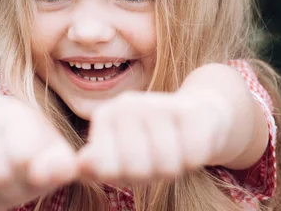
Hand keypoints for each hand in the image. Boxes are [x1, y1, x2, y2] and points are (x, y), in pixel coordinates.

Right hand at [0, 96, 78, 210]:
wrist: (19, 149)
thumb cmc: (44, 154)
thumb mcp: (60, 158)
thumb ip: (61, 164)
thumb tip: (48, 172)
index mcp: (14, 111)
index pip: (20, 158)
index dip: (35, 176)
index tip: (42, 172)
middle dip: (16, 191)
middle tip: (25, 185)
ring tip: (11, 188)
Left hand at [77, 90, 232, 184]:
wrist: (200, 115)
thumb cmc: (152, 143)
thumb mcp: (119, 157)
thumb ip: (95, 164)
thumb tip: (81, 164)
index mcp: (105, 116)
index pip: (106, 169)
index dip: (125, 176)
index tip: (131, 163)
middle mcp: (128, 104)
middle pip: (137, 170)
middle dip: (151, 174)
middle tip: (157, 157)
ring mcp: (158, 103)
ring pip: (166, 166)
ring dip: (175, 167)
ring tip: (175, 149)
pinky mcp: (190, 109)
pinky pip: (192, 157)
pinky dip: (196, 159)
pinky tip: (191, 142)